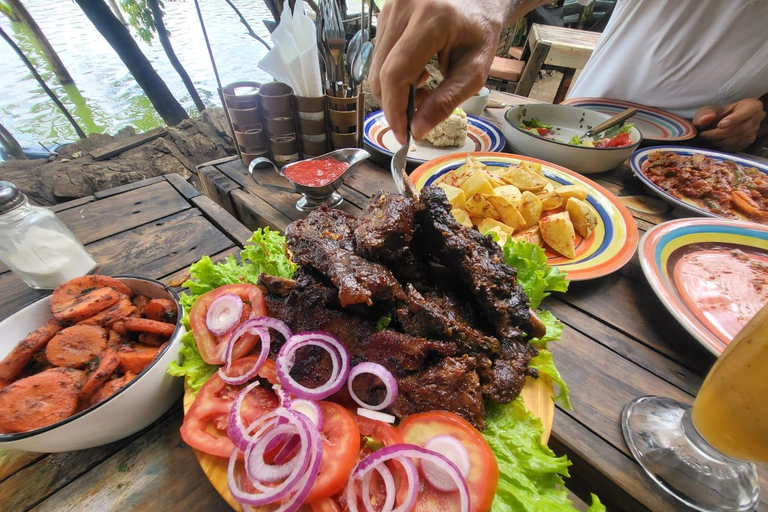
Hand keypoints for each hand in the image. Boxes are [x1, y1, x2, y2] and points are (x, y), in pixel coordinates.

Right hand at [369, 0, 511, 142]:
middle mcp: (404, 8)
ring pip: (376, 66)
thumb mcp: (474, 70)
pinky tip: (417, 73)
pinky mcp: (386, 13)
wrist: (479, 0)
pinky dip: (394, 74)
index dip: (394, 109)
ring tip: (424, 90)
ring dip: (394, 89)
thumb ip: (446, 101)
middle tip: (416, 116)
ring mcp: (391, 8)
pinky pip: (379, 55)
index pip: (396, 72)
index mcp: (431, 19)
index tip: (403, 133)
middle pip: (380, 72)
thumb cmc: (480, 32)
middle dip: (394, 104)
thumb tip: (417, 129)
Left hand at [693, 99, 766, 151]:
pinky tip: (712, 143)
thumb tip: (705, 119)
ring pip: (735, 139)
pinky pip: (734, 147)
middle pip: (739, 129)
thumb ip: (705, 113)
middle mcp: (757, 119)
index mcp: (752, 106)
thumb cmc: (719, 113)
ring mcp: (753, 132)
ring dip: (717, 141)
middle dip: (718, 134)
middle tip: (703, 135)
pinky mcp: (747, 142)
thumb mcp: (711, 109)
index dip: (734, 119)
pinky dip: (721, 146)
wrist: (725, 122)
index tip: (720, 125)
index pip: (747, 112)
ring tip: (705, 139)